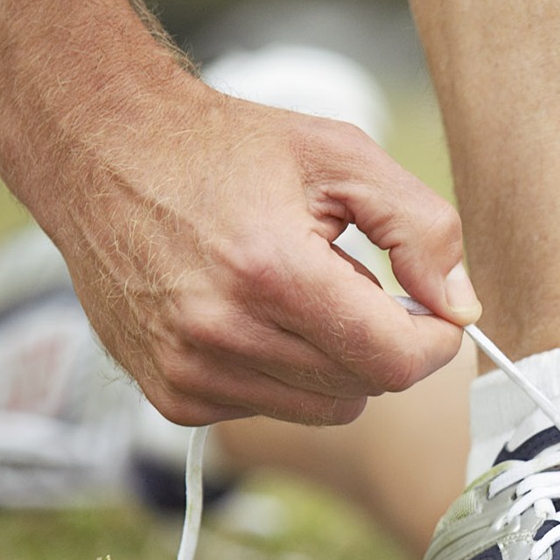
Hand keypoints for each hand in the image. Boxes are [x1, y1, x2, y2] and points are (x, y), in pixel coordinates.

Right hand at [40, 79, 479, 425]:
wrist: (100, 153)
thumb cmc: (226, 149)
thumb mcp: (341, 156)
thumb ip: (421, 228)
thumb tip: (459, 306)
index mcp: (272, 271)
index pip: (394, 361)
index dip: (434, 342)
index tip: (434, 312)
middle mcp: (223, 333)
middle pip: (364, 388)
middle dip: (380, 341)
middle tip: (351, 281)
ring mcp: (191, 372)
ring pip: (324, 408)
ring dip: (333, 360)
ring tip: (295, 293)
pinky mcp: (173, 395)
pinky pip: (272, 410)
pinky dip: (283, 373)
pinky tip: (252, 315)